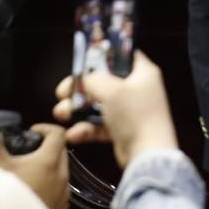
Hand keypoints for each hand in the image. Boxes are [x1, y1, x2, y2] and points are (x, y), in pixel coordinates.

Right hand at [0, 123, 69, 208]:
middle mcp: (62, 175)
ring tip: (28, 172)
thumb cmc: (6, 195)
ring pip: (62, 171)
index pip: (58, 134)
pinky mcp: (63, 207)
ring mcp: (65, 192)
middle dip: (47, 147)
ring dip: (49, 166)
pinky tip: (34, 189)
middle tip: (28, 150)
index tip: (33, 132)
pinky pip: (61, 189)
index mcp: (49, 161)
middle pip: (61, 151)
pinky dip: (50, 184)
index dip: (45, 128)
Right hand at [53, 51, 177, 167]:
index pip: (124, 55)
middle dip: (80, 88)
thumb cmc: (134, 114)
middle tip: (62, 92)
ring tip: (61, 113)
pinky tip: (73, 134)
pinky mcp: (122, 130)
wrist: (148, 154)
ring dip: (77, 109)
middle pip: (104, 81)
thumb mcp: (111, 89)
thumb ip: (93, 78)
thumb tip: (85, 79)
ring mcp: (130, 111)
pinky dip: (86, 129)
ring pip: (98, 104)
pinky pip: (100, 125)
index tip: (82, 59)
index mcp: (143, 73)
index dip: (104, 54)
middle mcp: (138, 89)